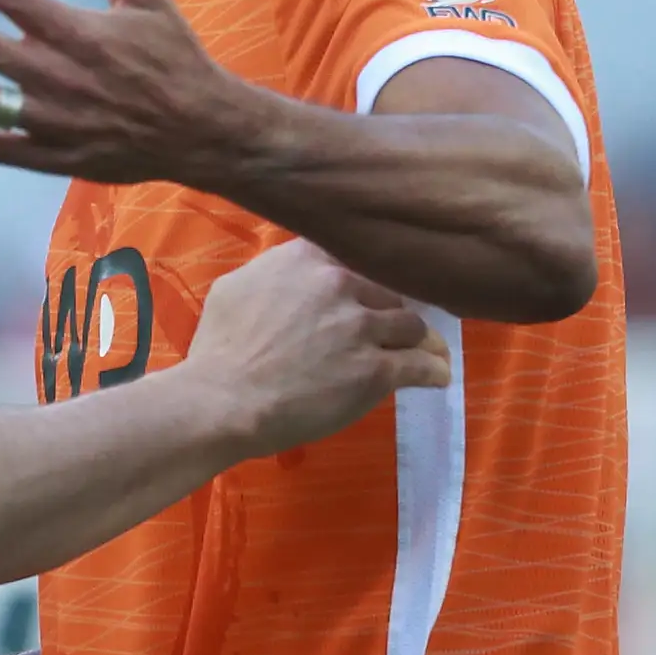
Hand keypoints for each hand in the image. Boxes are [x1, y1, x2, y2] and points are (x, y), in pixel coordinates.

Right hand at [188, 239, 451, 455]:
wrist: (222, 400)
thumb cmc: (218, 349)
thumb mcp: (236, 288)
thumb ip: (273, 272)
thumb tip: (289, 271)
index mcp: (307, 258)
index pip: (360, 254)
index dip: (370, 275)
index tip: (374, 291)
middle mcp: (340, 283)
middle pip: (390, 291)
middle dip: (391, 311)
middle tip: (391, 330)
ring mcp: (361, 326)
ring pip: (412, 326)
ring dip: (419, 341)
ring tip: (426, 353)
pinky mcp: (376, 370)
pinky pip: (421, 365)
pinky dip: (433, 370)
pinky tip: (437, 375)